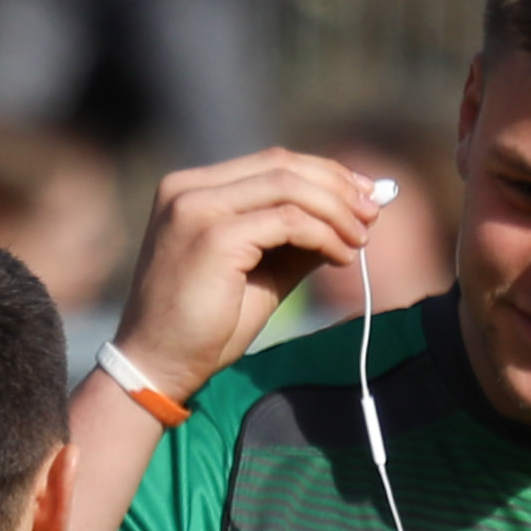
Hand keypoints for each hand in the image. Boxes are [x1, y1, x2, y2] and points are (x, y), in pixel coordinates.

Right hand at [115, 151, 385, 403]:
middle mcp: (189, 189)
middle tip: (372, 212)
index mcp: (192, 189)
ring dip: (335, 210)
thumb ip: (296, 241)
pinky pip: (287, 221)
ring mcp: (197, 208)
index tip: (362, 195)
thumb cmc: (205, 328)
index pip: (271, 163)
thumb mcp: (259, 273)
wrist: (157, 367)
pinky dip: (323, 235)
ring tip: (360, 239)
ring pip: (289, 186)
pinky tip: (341, 256)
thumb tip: (352, 219)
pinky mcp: (213, 236)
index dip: (324, 173)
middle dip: (337, 185)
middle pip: (282, 165)